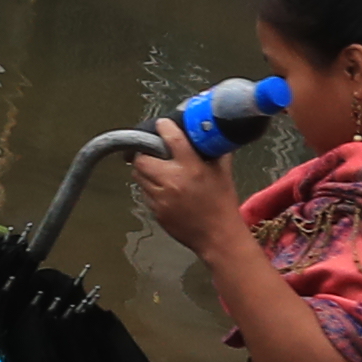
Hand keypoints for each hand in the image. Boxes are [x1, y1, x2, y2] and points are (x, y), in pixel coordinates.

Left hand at [125, 128, 238, 255]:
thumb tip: (210, 133)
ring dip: (144, 170)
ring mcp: (161, 197)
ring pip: (138, 175)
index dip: (163, 127)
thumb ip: (215, 151)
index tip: (162, 125)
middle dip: (145, 153)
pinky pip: (144, 193)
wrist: (218, 236)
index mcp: (192, 167)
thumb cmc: (222, 203)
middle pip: (142, 158)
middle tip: (152, 152)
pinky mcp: (156, 211)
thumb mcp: (223, 172)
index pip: (171, 139)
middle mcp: (173, 180)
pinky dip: (149, 187)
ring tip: (156, 170)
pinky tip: (162, 189)